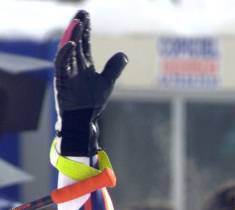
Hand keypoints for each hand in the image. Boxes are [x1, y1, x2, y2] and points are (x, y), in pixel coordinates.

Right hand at [54, 10, 127, 155]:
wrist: (83, 121)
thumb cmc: (92, 103)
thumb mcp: (106, 83)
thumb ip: (113, 68)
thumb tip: (123, 54)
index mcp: (84, 65)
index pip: (84, 42)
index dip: (85, 29)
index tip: (86, 14)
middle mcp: (74, 66)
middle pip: (75, 42)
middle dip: (77, 27)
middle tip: (81, 13)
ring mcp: (67, 73)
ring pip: (67, 50)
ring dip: (72, 36)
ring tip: (77, 23)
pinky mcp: (61, 82)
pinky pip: (60, 65)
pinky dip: (65, 54)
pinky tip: (71, 44)